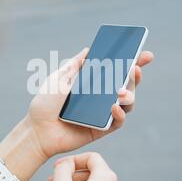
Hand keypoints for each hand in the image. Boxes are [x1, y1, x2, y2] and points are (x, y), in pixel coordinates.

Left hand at [0, 48, 152, 180]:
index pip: (116, 70)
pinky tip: (114, 106)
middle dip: (135, 75)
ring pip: (127, 102)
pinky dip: (120, 113)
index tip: (144, 54)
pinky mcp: (102, 129)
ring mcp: (103, 112)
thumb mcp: (58, 79)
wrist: (37, 130)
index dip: (133, 62)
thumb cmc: (45, 104)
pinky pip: (118, 121)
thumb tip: (89, 50)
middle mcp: (101, 96)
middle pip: (127, 84)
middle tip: (135, 69)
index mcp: (92, 82)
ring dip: (129, 95)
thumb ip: (74, 66)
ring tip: (121, 91)